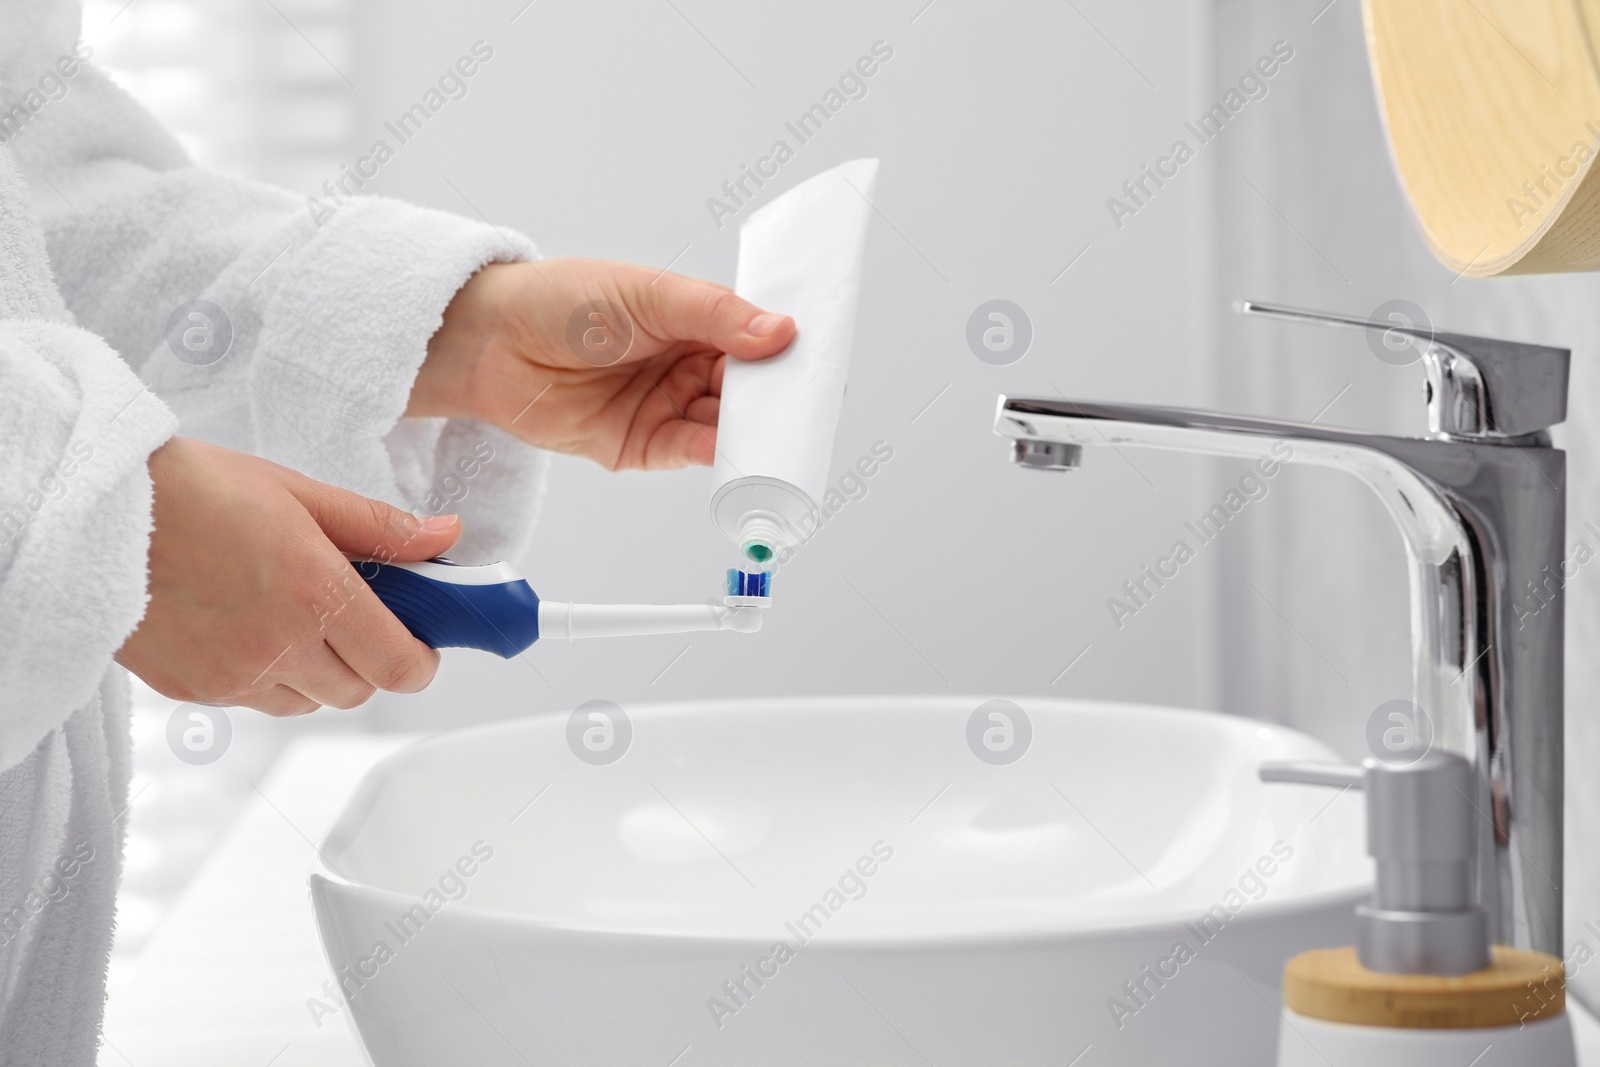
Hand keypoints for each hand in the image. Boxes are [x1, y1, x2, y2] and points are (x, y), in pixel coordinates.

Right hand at [117, 437, 461, 714]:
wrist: (95, 511)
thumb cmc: (191, 490)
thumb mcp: (299, 493)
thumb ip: (379, 528)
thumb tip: (444, 538)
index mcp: (316, 594)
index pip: (401, 666)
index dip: (422, 657)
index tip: (422, 637)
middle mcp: (279, 646)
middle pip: (360, 690)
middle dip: (372, 659)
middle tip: (358, 615)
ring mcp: (233, 676)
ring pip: (310, 702)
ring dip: (321, 672)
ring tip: (295, 616)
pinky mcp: (194, 690)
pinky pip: (256, 702)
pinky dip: (268, 677)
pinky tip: (248, 627)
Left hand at [410, 258, 796, 469]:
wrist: (491, 343)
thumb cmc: (561, 300)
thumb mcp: (649, 294)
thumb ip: (716, 314)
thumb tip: (778, 331)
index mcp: (695, 320)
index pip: (757, 339)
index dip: (789, 352)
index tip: (821, 361)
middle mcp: (686, 365)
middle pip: (749, 390)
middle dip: (778, 400)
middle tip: (807, 405)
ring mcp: (666, 406)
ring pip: (726, 426)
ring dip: (752, 433)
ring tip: (778, 435)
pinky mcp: (641, 445)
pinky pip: (689, 453)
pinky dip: (716, 456)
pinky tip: (734, 451)